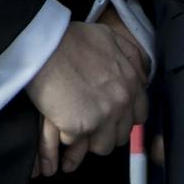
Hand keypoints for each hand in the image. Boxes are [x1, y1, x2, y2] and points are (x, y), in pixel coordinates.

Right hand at [25, 19, 147, 174]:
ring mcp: (103, 115)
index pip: (139, 115)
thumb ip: (130, 57)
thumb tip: (142, 76)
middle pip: (121, 134)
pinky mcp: (80, 126)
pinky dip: (65, 134)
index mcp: (131, 80)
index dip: (123, 117)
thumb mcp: (109, 37)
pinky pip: (75, 143)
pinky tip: (59, 120)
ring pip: (103, 146)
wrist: (42, 44)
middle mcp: (122, 100)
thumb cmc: (69, 38)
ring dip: (89, 138)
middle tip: (89, 120)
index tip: (109, 114)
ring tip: (74, 125)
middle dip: (106, 130)